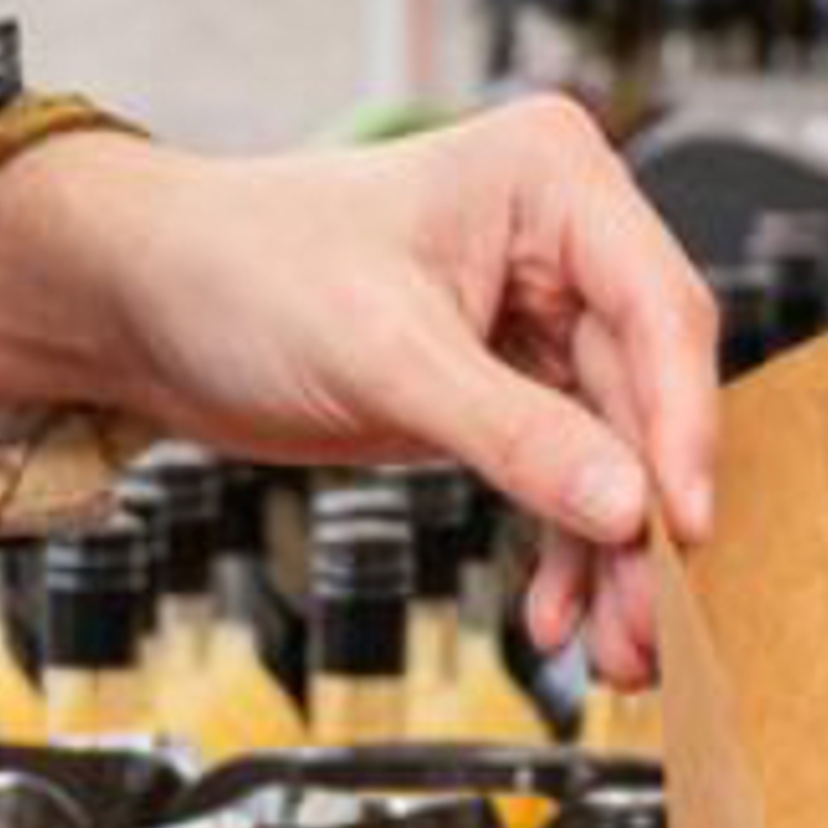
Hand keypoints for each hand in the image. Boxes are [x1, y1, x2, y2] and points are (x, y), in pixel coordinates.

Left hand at [0, 104, 716, 680]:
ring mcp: (541, 311)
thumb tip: (628, 510)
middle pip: (646, 392)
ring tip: (615, 650)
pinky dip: (563, 544)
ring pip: (614, 447)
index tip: (682, 527)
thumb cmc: (241, 273)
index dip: (681, 426)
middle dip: (643, 516)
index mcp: (554, 178)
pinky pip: (565, 469)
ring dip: (612, 552)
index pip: (660, 310)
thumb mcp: (384, 354)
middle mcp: (565, 237)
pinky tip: (555, 613)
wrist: (144, 303)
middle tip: (654, 621)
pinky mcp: (507, 379)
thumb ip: (516, 434)